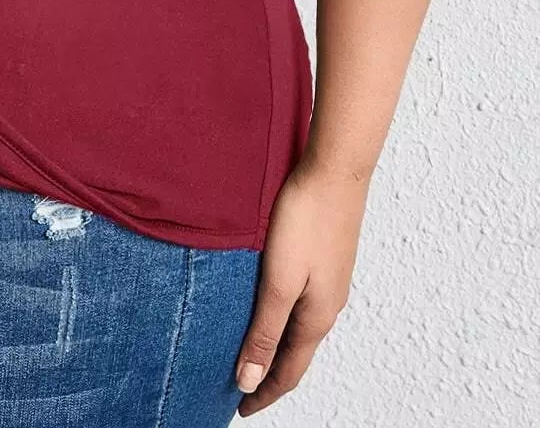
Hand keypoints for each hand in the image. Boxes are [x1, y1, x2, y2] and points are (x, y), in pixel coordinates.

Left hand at [233, 157, 367, 414]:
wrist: (334, 171)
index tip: (240, 409)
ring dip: (277, 345)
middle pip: (296, 354)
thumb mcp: (277, 281)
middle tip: (241, 387)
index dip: (263, 393)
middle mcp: (328, 306)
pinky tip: (270, 307)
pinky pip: (304, 305)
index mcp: (315, 318)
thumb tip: (250, 381)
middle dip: (270, 374)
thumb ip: (264, 330)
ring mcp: (331, 283)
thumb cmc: (304, 220)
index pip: (287, 371)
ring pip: (301, 329)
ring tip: (251, 351)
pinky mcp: (327, 261)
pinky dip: (284, 319)